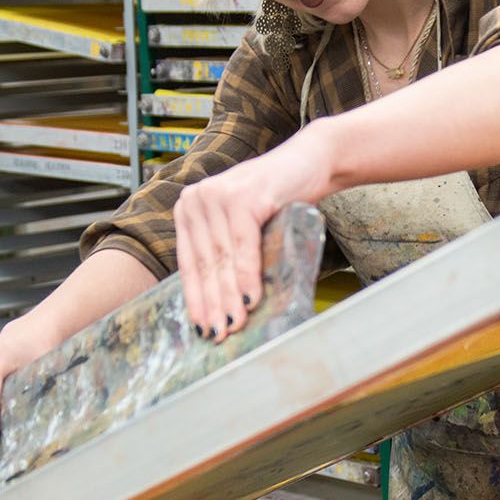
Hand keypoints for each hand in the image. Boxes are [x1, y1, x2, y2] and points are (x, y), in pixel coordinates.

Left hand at [174, 125, 334, 339]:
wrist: (311, 163)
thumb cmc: (279, 199)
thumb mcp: (243, 226)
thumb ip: (227, 252)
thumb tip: (223, 305)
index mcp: (189, 209)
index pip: (190, 263)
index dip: (196, 299)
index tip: (202, 329)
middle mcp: (196, 199)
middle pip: (205, 264)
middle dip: (212, 305)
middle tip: (219, 336)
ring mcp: (217, 195)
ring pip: (222, 259)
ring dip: (229, 297)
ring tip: (235, 325)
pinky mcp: (242, 197)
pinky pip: (242, 246)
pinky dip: (247, 276)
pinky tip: (250, 300)